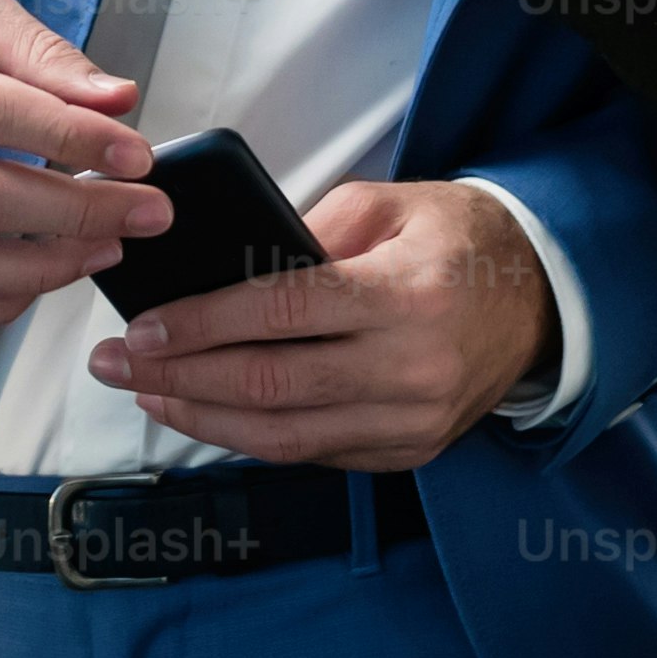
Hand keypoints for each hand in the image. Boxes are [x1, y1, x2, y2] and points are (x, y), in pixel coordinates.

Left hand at [90, 179, 559, 466]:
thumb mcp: (390, 204)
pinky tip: (205, 412)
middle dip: (178, 377)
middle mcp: (409, 371)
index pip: (281, 316)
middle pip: (270, 387)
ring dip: (202, 418)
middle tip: (113, 365)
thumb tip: (225, 267)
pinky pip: (313, 454)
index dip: (200, 326)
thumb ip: (307, 230)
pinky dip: (251, 436)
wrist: (543, 301)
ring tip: (144, 393)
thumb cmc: (459, 242)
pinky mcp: (409, 452)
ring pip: (283, 437)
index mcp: (403, 297)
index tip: (138, 328)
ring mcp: (411, 422)